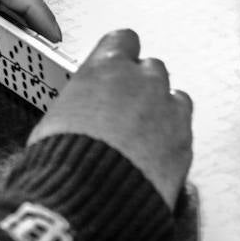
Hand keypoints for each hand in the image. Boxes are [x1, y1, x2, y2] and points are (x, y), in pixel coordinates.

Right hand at [29, 30, 192, 209]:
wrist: (89, 200)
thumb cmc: (60, 164)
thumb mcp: (54, 121)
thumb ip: (77, 105)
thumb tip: (73, 116)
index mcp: (106, 68)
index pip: (123, 40)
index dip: (119, 55)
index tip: (116, 67)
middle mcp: (143, 82)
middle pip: (152, 69)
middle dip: (141, 86)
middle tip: (124, 111)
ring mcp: (169, 110)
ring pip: (175, 97)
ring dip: (162, 111)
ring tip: (142, 137)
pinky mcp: (185, 141)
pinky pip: (184, 131)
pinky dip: (172, 140)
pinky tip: (155, 157)